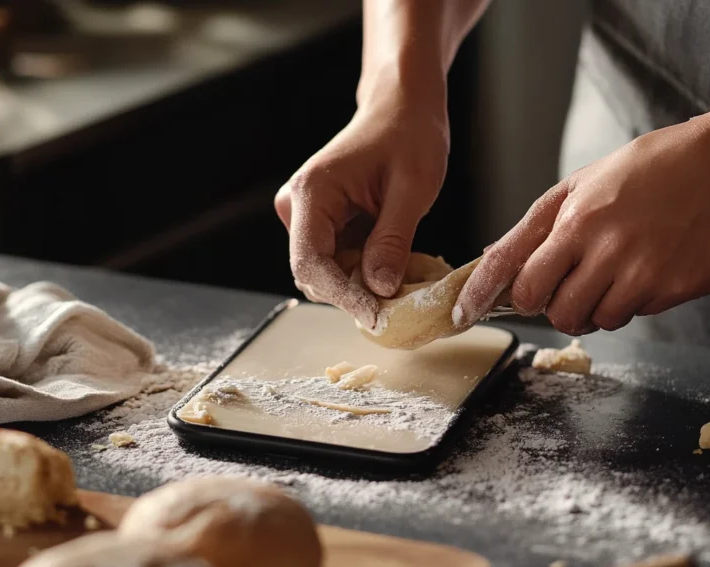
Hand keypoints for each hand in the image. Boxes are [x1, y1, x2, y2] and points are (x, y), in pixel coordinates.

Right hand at [275, 92, 448, 327]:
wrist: (402, 107)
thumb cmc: (408, 135)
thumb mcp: (412, 188)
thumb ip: (392, 241)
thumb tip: (379, 290)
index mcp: (312, 192)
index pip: (312, 264)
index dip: (343, 297)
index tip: (378, 316)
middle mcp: (298, 205)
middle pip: (314, 274)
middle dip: (354, 293)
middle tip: (398, 301)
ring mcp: (305, 214)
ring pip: (325, 272)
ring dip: (359, 284)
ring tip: (400, 276)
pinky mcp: (319, 221)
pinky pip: (335, 260)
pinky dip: (362, 270)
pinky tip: (391, 262)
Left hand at [454, 120, 709, 334]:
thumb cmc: (653, 168)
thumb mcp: (584, 182)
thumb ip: (538, 225)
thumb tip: (494, 259)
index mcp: (575, 218)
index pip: (515, 269)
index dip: (481, 297)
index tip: (463, 315)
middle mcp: (603, 248)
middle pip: (550, 309)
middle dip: (551, 305)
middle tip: (568, 285)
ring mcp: (640, 273)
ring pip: (592, 320)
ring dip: (594, 307)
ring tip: (615, 271)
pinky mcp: (673, 290)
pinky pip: (635, 316)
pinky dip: (633, 302)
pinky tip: (648, 267)